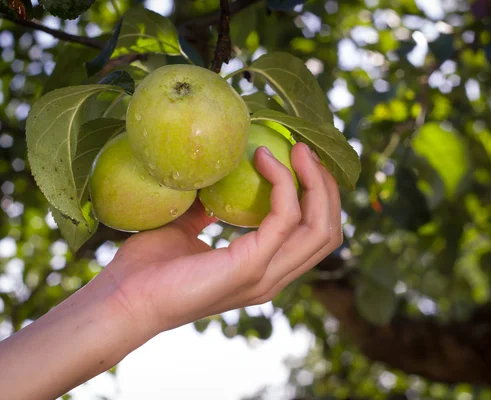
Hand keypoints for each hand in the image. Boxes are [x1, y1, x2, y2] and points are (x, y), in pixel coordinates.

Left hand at [102, 142, 341, 334]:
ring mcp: (265, 276)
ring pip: (319, 228)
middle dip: (326, 187)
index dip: (318, 196)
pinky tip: (262, 158)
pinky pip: (284, 218)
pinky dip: (281, 183)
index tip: (300, 158)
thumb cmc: (148, 267)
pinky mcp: (250, 267)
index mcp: (264, 270)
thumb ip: (210, 208)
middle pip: (328, 232)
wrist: (123, 298)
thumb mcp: (187, 227)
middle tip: (305, 150)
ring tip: (298, 149)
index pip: (315, 236)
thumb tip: (219, 172)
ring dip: (315, 183)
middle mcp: (273, 277)